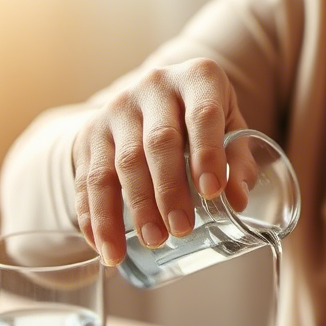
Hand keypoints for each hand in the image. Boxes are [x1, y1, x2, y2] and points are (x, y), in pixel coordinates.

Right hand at [72, 58, 250, 265]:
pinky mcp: (90, 134)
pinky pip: (88, 180)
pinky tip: (107, 246)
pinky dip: (96, 217)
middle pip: (157, 143)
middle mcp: (153, 87)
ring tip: (151, 242)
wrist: (152, 101)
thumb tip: (237, 202)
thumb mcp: (230, 129)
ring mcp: (117, 109)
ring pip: (119, 163)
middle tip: (181, 229)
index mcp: (197, 79)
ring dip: (134, 208)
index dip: (207, 154)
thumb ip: (237, 162)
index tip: (212, 192)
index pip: (202, 115)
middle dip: (168, 190)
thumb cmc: (203, 120)